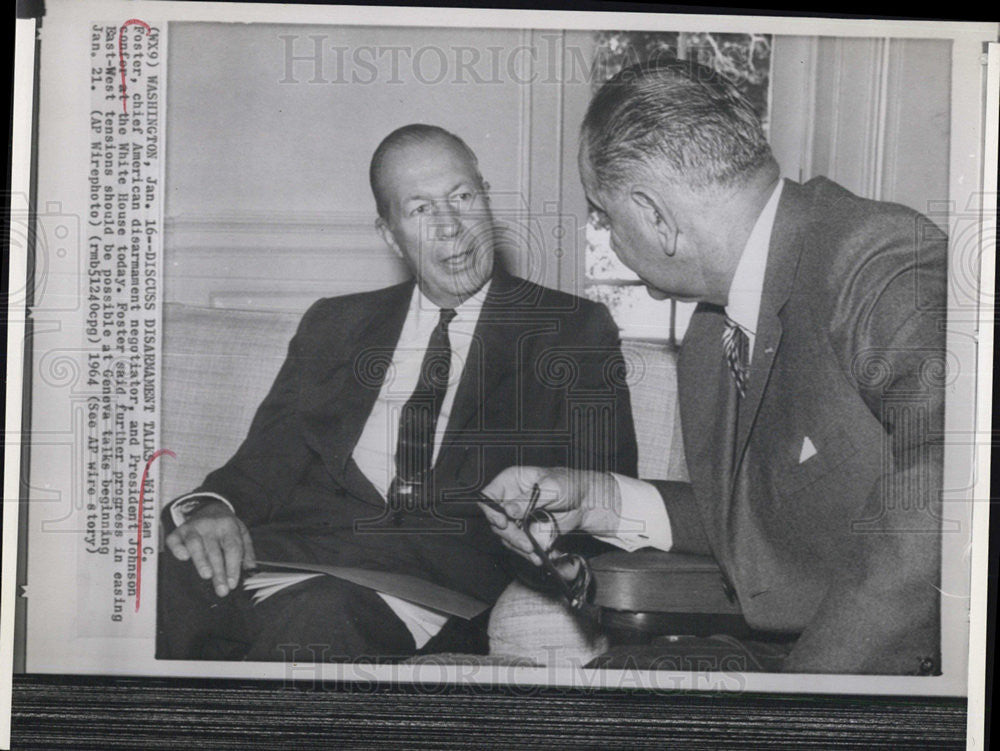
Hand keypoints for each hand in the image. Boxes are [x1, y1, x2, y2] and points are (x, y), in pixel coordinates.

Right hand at [165, 500, 255, 596]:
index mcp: (229, 526)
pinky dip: (177, 548)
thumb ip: (247, 551)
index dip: (233, 566)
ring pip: (195, 544)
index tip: (233, 584)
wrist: (210, 506)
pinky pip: (175, 539)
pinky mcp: (180, 530)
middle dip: (219, 571)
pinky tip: (183, 557)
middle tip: (222, 589)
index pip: (232, 548)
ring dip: (201, 560)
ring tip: (207, 575)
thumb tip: (249, 569)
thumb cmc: (227, 526)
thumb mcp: (242, 532)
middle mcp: (211, 526)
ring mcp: (194, 527)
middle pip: (215, 550)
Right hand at [478, 467, 620, 565]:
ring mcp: (516, 518)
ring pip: (506, 537)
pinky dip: (529, 553)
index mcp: (510, 481)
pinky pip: (520, 546)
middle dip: (510, 535)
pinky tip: (539, 556)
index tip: (502, 523)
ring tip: (535, 553)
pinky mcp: (525, 533)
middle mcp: (509, 500)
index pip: (488, 496)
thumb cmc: (568, 484)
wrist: (585, 502)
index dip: (490, 511)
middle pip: (496, 521)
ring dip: (520, 548)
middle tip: (526, 544)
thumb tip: (509, 510)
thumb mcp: (550, 487)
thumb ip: (528, 500)